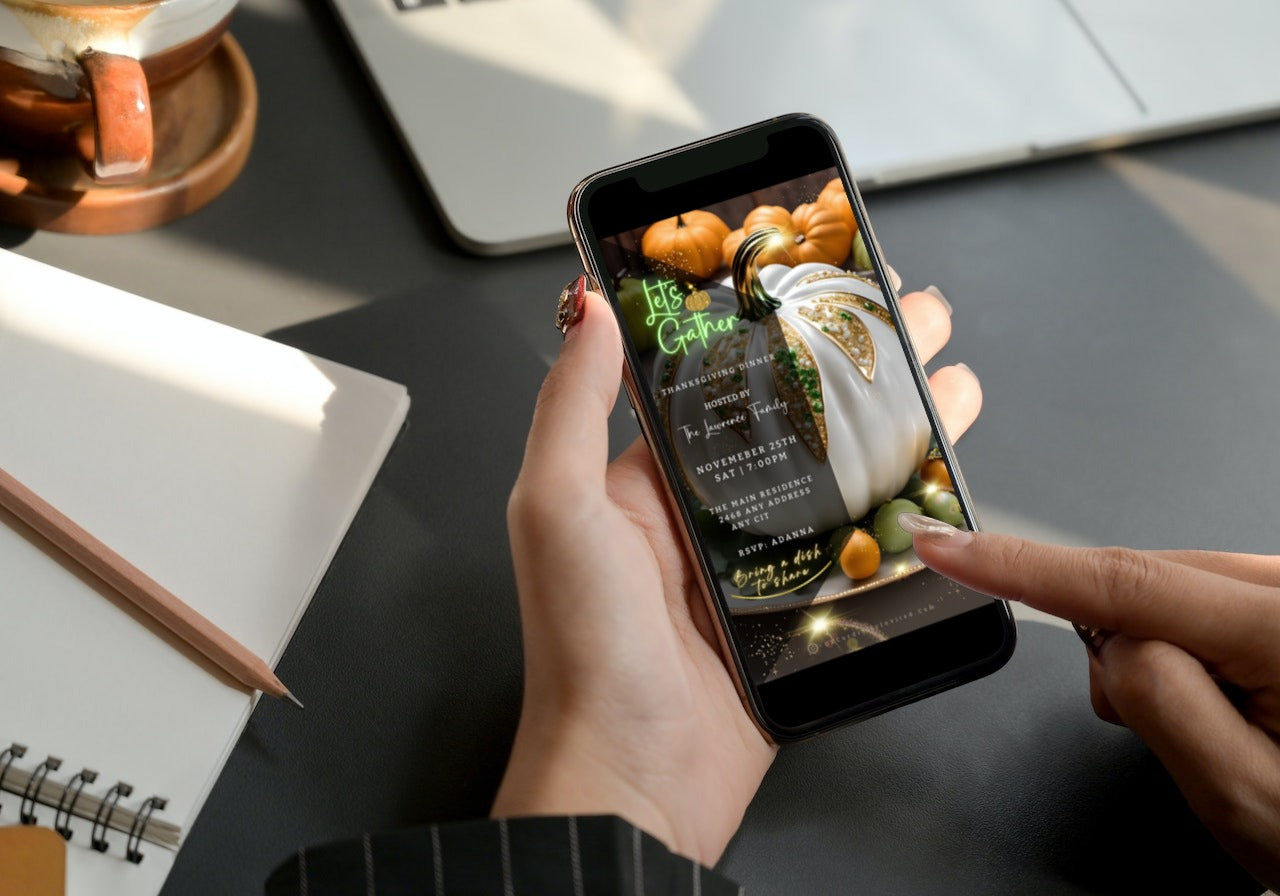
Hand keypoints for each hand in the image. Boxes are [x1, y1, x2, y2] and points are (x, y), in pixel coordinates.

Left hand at [494, 280, 980, 864]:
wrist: (635, 783)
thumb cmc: (584, 652)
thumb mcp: (558, 510)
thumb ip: (571, 407)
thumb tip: (587, 307)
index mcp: (645, 477)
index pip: (715, 378)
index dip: (768, 324)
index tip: (816, 275)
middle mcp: (703, 511)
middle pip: (793, 416)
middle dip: (852, 361)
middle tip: (908, 312)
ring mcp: (756, 560)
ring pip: (838, 472)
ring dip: (894, 422)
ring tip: (947, 376)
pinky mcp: (799, 609)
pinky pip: (859, 545)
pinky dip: (905, 508)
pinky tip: (945, 475)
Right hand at [905, 524, 1279, 889]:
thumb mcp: (1247, 801)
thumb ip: (1160, 705)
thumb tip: (1106, 640)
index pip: (1120, 581)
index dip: (1017, 563)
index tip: (945, 545)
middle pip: (1148, 582)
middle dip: (1126, 646)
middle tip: (1185, 736)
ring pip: (1174, 590)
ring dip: (1168, 654)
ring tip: (1232, 729)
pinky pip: (1206, 598)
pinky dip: (1194, 645)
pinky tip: (1241, 700)